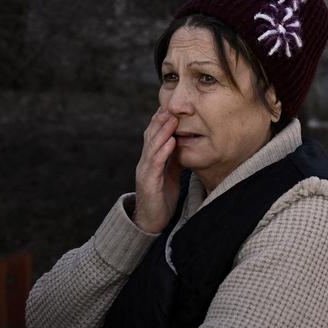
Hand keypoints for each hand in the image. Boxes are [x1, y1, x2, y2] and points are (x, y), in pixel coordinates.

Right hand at [133, 107, 180, 233]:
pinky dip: (163, 152)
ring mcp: (145, 172)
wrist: (151, 222)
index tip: (170, 106)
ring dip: (162, 132)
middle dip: (160, 120)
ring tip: (172, 118)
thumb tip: (182, 143)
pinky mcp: (149, 183)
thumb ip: (173, 159)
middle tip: (170, 105)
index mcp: (151, 160)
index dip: (160, 120)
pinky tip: (171, 142)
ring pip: (152, 147)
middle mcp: (145, 163)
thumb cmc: (162, 198)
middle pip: (150, 136)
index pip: (153, 135)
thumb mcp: (170, 174)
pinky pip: (156, 165)